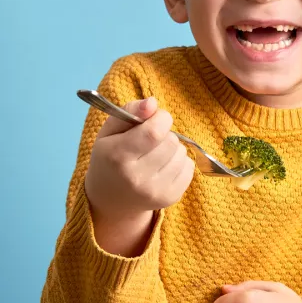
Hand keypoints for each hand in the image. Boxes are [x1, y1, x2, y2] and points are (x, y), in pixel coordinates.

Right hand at [85, 97, 194, 255]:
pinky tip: (163, 168)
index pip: (155, 131)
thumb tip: (153, 102)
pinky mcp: (171, 198)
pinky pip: (190, 167)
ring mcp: (155, 191)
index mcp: (118, 157)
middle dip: (164, 135)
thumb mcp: (110, 131)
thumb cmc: (110, 158)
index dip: (160, 119)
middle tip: (149, 143)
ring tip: (155, 156)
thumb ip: (130, 110)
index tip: (154, 120)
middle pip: (171, 142)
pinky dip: (180, 163)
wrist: (110, 200)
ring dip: (173, 149)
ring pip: (182, 153)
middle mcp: (137, 178)